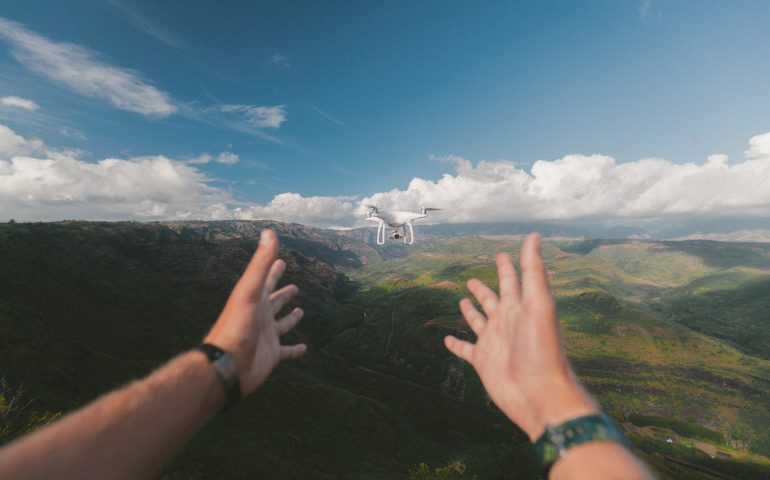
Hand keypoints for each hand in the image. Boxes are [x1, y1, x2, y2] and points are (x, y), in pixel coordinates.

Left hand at [204, 229, 305, 395]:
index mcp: (254, 299)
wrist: (227, 365)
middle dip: (283, 292)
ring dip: (290, 318)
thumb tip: (270, 231)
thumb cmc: (236, 326)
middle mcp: (260, 316)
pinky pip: (287, 351)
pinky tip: (305, 349)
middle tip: (294, 285)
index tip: (281, 259)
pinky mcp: (272, 355)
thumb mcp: (249, 291)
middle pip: (274, 301)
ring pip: (281, 324)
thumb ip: (261, 263)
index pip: (266, 279)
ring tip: (301, 311)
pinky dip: (296, 350)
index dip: (273, 268)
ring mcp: (266, 336)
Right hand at [444, 233, 597, 440]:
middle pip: (492, 300)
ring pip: (479, 322)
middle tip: (473, 278)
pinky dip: (456, 344)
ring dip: (471, 312)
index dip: (507, 266)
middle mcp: (507, 322)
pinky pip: (466, 349)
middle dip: (484, 288)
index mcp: (521, 307)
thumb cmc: (543, 350)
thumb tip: (534, 235)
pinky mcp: (483, 361)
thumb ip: (534, 271)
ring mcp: (494, 342)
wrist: (539, 395)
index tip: (501, 254)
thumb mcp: (539, 304)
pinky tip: (447, 340)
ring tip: (462, 301)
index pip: (512, 280)